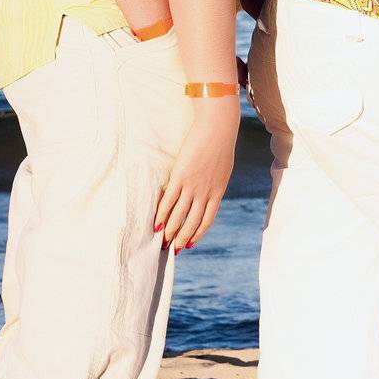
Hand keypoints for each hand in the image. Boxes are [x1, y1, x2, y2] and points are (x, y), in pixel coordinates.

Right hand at [155, 97, 240, 253]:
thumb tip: (207, 193)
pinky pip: (169, 201)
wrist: (218, 129)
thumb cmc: (221, 145)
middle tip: (173, 249)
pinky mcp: (180, 177)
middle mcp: (205, 193)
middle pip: (192, 222)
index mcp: (217, 192)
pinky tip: (156, 224)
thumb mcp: (222, 170)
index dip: (197, 234)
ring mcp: (192, 186)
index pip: (206, 220)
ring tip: (163, 241)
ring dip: (170, 230)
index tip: (189, 244)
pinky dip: (162, 214)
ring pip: (179, 215)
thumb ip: (214, 184)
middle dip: (182, 237)